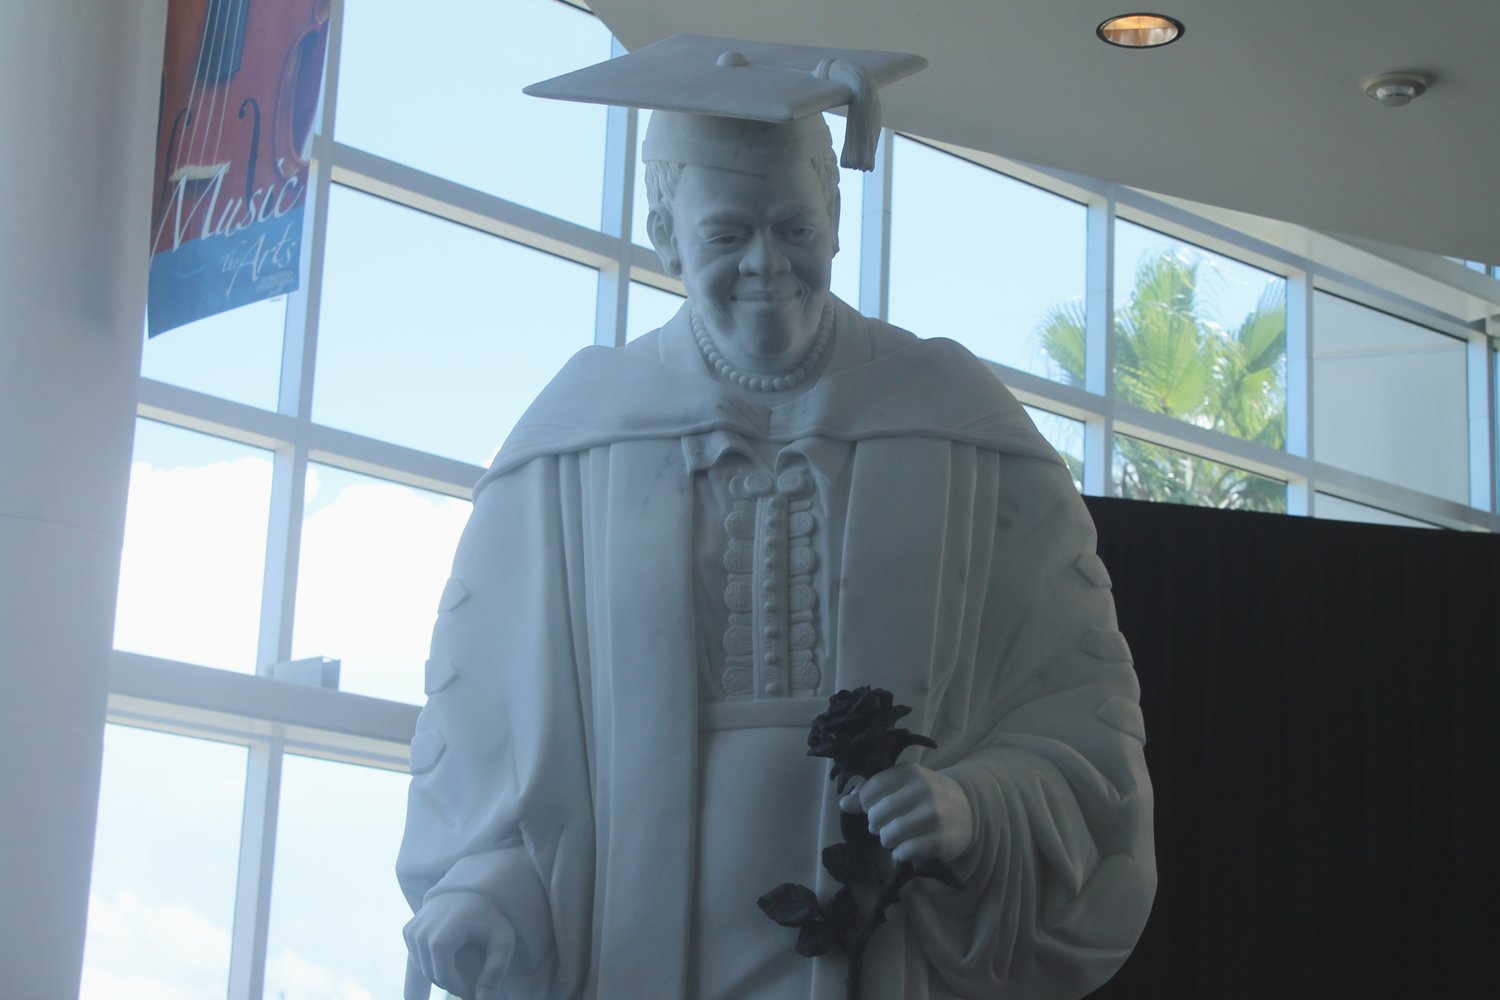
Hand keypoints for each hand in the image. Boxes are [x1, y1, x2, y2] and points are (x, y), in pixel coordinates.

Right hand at [403, 890, 514, 999]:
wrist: (473, 888)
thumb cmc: (491, 916)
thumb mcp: (503, 941)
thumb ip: (496, 970)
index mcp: (442, 936)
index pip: (443, 976)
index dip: (459, 987)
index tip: (474, 989)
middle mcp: (421, 932)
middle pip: (432, 974)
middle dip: (451, 983)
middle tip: (470, 984)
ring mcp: (412, 930)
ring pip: (423, 969)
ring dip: (442, 975)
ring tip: (463, 973)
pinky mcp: (408, 930)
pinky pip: (417, 959)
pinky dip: (432, 964)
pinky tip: (448, 963)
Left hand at [839, 762, 975, 864]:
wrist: (967, 810)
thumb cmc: (925, 797)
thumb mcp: (902, 786)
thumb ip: (872, 792)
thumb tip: (844, 804)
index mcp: (910, 772)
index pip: (871, 789)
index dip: (865, 804)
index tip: (873, 809)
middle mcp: (923, 790)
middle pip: (876, 814)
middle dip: (875, 825)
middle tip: (884, 827)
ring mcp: (933, 815)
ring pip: (890, 834)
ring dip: (887, 841)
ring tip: (894, 838)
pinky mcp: (941, 839)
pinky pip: (906, 851)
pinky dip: (900, 854)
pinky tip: (905, 849)